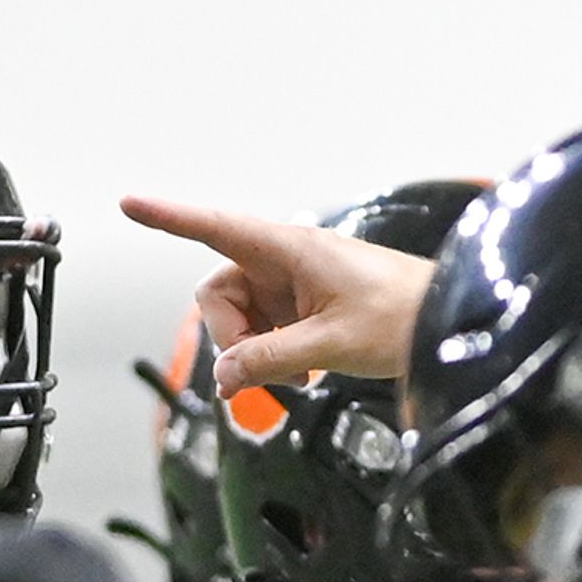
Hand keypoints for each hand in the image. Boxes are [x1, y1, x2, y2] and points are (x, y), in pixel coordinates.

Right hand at [123, 196, 437, 393]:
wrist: (451, 324)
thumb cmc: (404, 316)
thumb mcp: (331, 345)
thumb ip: (270, 360)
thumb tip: (224, 377)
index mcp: (290, 248)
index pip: (214, 227)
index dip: (169, 217)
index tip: (130, 204)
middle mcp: (286, 259)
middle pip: (219, 291)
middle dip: (230, 335)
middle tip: (260, 371)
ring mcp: (295, 284)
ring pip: (242, 317)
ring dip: (255, 351)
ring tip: (296, 373)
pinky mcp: (308, 306)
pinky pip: (268, 329)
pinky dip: (275, 354)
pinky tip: (304, 372)